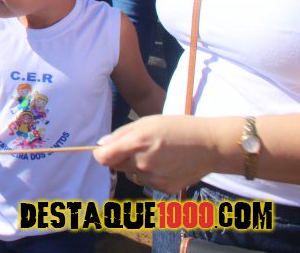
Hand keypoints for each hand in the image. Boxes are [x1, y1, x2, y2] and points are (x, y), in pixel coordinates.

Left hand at [94, 115, 223, 194]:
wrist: (210, 145)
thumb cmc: (176, 128)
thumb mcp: (146, 122)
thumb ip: (121, 134)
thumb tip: (101, 145)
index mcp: (136, 143)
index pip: (103, 158)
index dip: (101, 153)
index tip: (106, 150)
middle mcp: (143, 164)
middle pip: (117, 166)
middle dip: (121, 158)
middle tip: (140, 148)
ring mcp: (154, 179)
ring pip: (132, 175)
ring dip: (136, 168)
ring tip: (156, 155)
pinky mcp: (165, 189)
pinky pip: (147, 183)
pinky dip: (151, 176)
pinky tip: (166, 165)